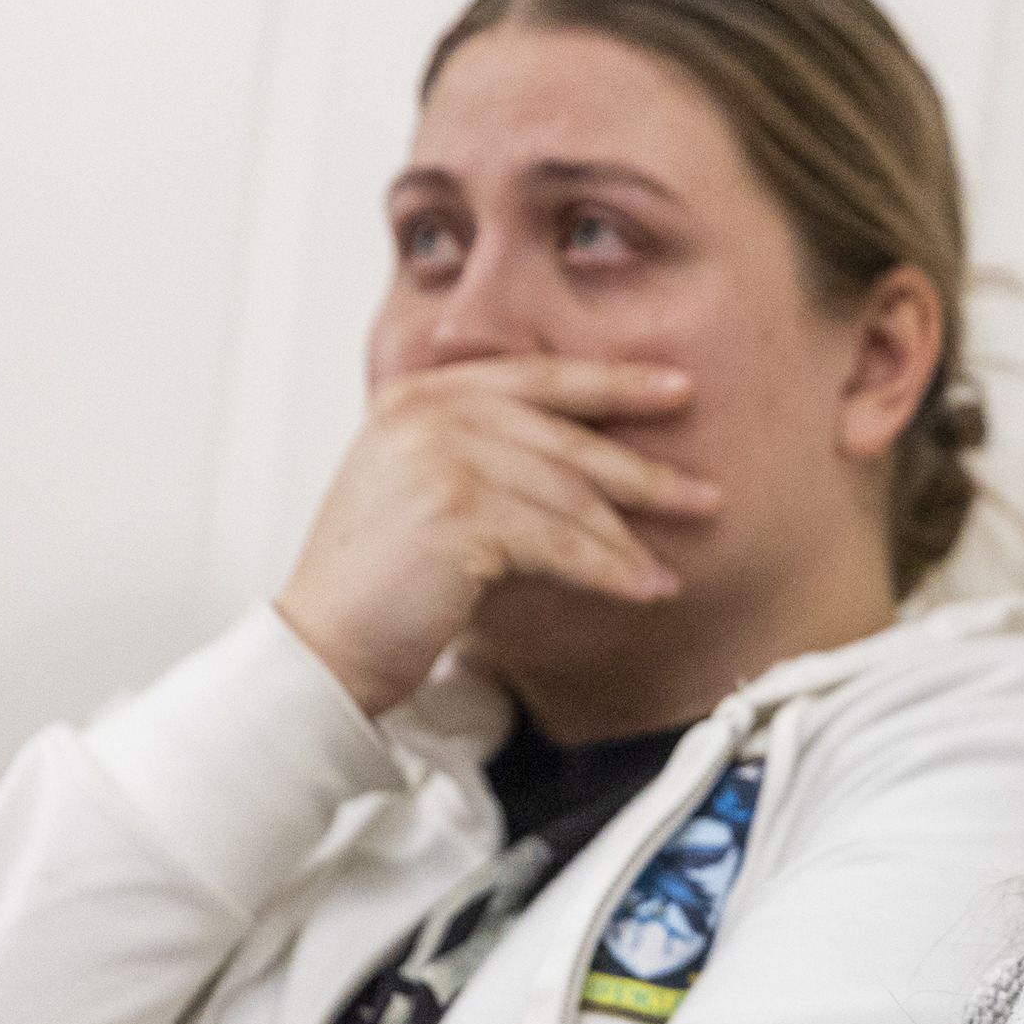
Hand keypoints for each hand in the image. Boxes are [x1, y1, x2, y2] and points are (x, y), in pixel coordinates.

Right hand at [277, 357, 718, 716]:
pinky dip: (607, 569)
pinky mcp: (458, 514)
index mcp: (419, 395)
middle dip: (642, 469)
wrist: (319, 645)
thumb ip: (479, 452)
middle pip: (564, 436)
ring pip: (568, 494)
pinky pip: (558, 542)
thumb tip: (584, 452)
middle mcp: (427, 414)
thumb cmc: (376, 582)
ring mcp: (441, 458)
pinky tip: (644, 589)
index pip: (535, 377)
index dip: (612, 381)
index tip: (677, 387)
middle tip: (704, 491)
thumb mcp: (419, 488)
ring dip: (628, 538)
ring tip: (670, 567)